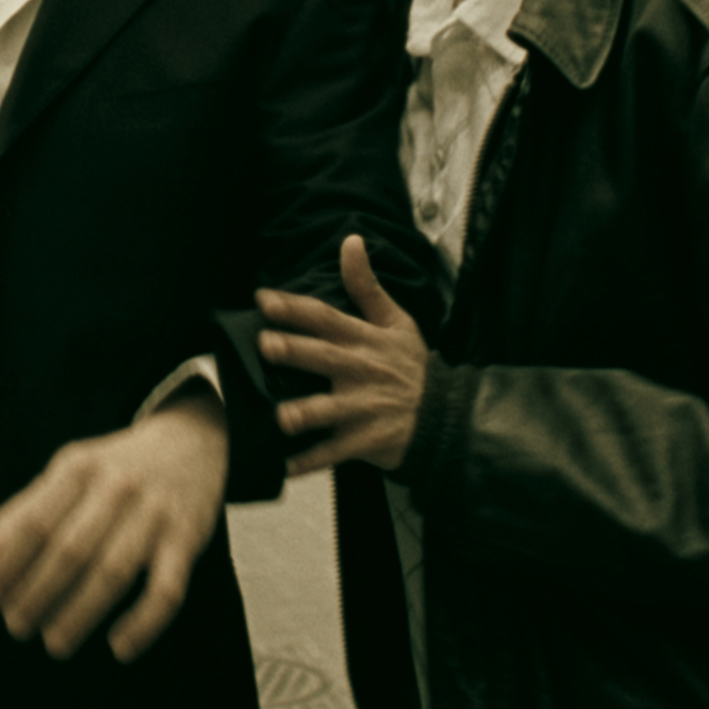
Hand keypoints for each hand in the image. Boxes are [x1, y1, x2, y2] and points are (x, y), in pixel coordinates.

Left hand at [0, 393, 225, 661]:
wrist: (191, 441)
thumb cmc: (115, 469)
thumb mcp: (69, 472)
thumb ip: (23, 511)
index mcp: (78, 468)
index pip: (34, 521)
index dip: (8, 563)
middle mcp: (117, 487)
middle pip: (70, 550)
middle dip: (37, 593)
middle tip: (17, 626)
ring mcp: (154, 514)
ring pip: (113, 572)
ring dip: (80, 613)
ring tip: (55, 643)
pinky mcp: (187, 539)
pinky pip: (168, 589)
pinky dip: (143, 622)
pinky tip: (120, 647)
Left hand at [255, 236, 425, 475]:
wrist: (444, 416)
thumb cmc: (411, 366)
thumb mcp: (396, 322)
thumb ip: (367, 285)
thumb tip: (350, 240)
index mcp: (364, 340)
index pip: (326, 318)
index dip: (296, 307)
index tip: (263, 299)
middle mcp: (361, 371)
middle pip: (324, 358)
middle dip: (296, 352)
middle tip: (265, 345)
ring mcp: (363, 408)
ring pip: (329, 411)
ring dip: (304, 414)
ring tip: (280, 417)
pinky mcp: (365, 441)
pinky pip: (333, 453)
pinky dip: (309, 462)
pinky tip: (284, 468)